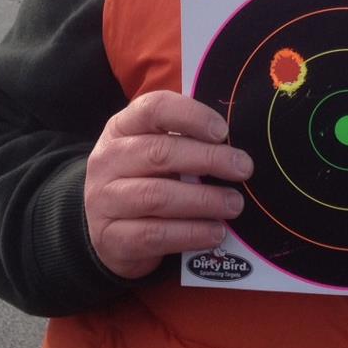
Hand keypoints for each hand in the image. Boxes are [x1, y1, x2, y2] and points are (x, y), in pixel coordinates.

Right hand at [84, 90, 252, 278]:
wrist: (107, 227)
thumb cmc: (146, 178)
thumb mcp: (157, 150)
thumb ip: (188, 141)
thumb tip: (236, 147)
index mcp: (123, 127)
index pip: (153, 109)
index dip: (191, 116)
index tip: (223, 131)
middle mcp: (108, 160)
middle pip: (160, 152)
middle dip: (209, 159)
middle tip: (243, 168)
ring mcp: (105, 200)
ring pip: (157, 196)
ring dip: (204, 200)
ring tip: (234, 204)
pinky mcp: (111, 238)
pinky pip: (154, 235)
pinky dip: (190, 234)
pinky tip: (215, 233)